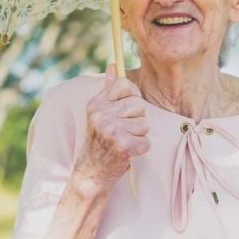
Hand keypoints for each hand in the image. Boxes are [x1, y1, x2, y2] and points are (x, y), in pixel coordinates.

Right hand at [76, 65, 149, 192]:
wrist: (92, 172)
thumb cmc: (100, 140)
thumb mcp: (99, 113)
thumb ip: (108, 89)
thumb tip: (113, 66)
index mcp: (96, 104)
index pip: (125, 85)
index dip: (132, 97)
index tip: (125, 110)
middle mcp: (101, 115)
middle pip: (139, 105)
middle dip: (136, 119)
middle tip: (122, 131)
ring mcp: (111, 130)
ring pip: (144, 124)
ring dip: (139, 135)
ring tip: (124, 141)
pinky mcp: (123, 146)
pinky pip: (146, 142)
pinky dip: (140, 149)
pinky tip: (127, 153)